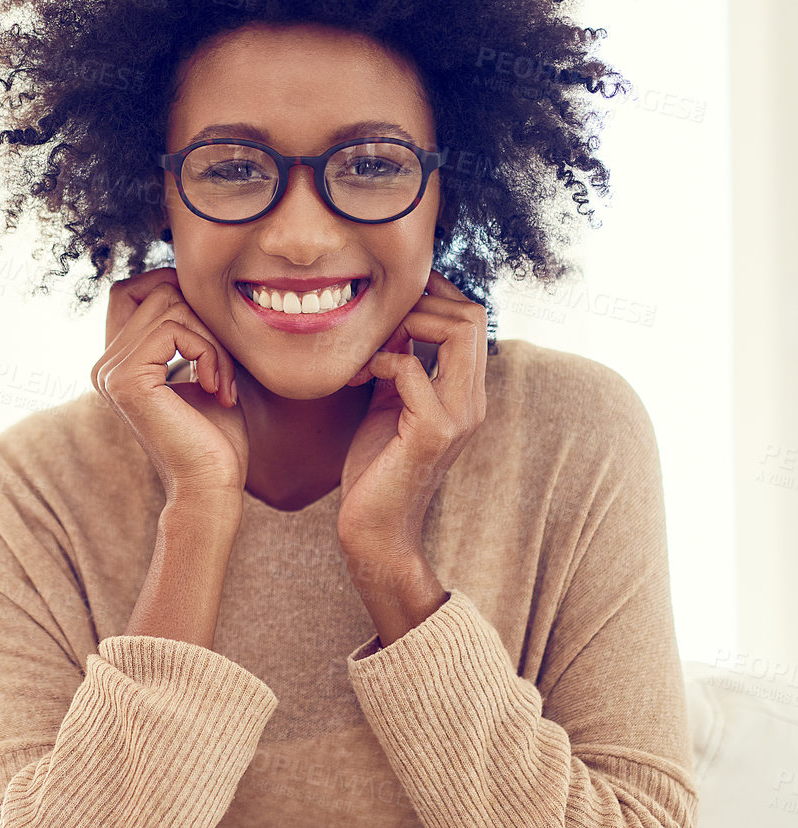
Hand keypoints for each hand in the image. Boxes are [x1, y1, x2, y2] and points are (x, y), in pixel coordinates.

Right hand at [93, 267, 247, 501]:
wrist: (210, 487)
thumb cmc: (214, 437)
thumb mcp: (201, 369)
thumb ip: (188, 329)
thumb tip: (188, 280)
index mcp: (116, 363)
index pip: (132, 289)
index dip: (173, 290)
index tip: (211, 334)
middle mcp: (103, 365)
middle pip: (157, 289)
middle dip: (205, 320)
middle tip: (224, 368)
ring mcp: (109, 372)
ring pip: (171, 306)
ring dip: (212, 340)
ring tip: (224, 383)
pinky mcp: (125, 380)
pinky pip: (174, 330)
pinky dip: (209, 352)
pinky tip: (218, 390)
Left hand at [337, 269, 487, 561]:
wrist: (375, 530)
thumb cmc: (376, 468)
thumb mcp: (389, 404)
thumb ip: (398, 365)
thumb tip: (391, 322)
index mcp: (465, 391)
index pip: (471, 317)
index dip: (434, 297)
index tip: (389, 302)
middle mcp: (471, 399)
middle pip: (472, 314)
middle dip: (420, 302)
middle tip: (376, 322)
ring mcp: (458, 415)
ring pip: (458, 331)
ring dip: (406, 324)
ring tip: (369, 346)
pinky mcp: (433, 432)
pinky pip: (411, 369)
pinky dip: (381, 360)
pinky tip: (356, 378)